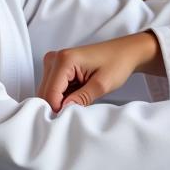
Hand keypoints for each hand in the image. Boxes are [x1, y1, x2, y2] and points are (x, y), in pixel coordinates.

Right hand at [37, 32, 161, 111]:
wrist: (125, 52)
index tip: (70, 117)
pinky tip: (78, 94)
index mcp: (64, 60)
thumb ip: (81, 98)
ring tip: (81, 99)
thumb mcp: (102, 85)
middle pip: (45, 92)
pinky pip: (53, 87)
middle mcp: (54, 58)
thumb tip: (63, 110)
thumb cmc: (117, 63)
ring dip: (61, 100)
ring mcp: (54, 62)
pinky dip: (63, 95)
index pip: (50, 93)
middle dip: (58, 105)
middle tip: (77, 110)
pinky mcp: (57, 67)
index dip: (58, 109)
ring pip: (47, 91)